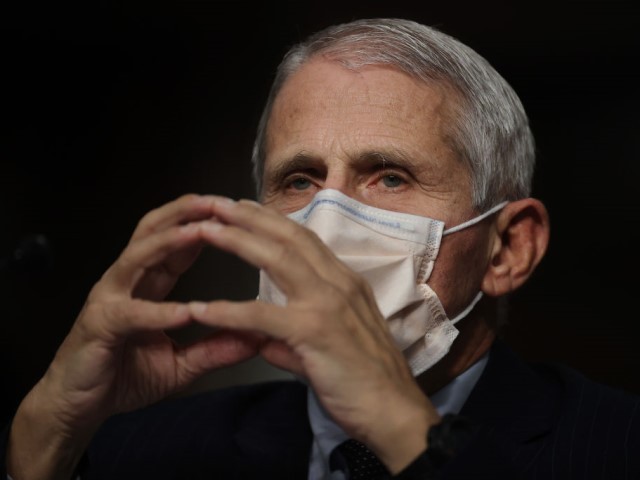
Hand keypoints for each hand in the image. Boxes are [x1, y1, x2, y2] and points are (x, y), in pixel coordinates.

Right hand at [7, 194, 262, 478]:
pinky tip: (185, 311)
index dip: (203, 223)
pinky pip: (131, 313)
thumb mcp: (181, 364)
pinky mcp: (99, 325)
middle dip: (184, 213)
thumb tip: (255, 339)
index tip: (235, 212)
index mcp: (147, 284)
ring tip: (200, 231)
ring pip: (137, 257)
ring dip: (169, 241)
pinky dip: (159, 311)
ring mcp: (109, 299)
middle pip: (153, 232)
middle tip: (218, 201)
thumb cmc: (125, 377)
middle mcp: (126, 282)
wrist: (79, 407)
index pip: (176, 243)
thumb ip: (215, 349)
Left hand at [189, 198, 440, 472]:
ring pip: (277, 259)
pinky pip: (262, 316)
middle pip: (288, 237)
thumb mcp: (328, 346)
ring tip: (203, 230)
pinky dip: (228, 311)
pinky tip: (199, 309)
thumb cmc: (366, 381)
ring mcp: (328, 304)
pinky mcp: (315, 332)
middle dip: (249, 216)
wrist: (395, 412)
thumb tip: (260, 339)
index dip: (271, 220)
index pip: (304, 239)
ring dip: (237, 240)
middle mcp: (339, 283)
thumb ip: (289, 338)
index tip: (243, 208)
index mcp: (344, 282)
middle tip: (214, 202)